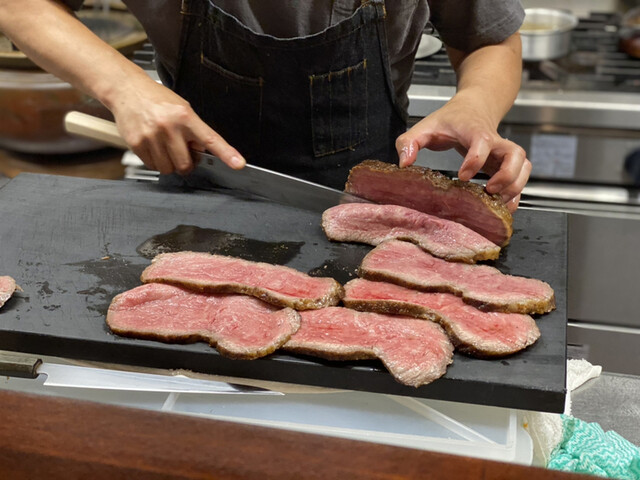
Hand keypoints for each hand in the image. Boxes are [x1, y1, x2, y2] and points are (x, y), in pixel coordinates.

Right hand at [109, 79, 245, 174]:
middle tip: (182, 151)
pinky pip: (152, 166)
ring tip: (166, 146)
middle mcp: (169, 127)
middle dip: (186, 163)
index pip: (210, 139)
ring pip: (168, 169)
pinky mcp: (137, 144)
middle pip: (185, 164)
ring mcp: (152, 137)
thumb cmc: (157, 99)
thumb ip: (194, 130)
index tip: (238, 163)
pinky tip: (154, 146)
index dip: (226, 153)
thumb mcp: (182, 108)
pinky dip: (155, 161)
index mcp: (185, 116)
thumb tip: (203, 151)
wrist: (126, 89)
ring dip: (170, 163)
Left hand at [395, 94, 530, 212]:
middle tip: (489, 190)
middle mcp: (495, 142)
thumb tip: (405, 163)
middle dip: (507, 175)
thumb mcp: (425, 126)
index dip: (475, 160)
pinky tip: (503, 206)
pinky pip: (521, 177)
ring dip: (515, 186)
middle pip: (516, 154)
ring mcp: (503, 154)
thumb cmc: (450, 120)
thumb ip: (409, 142)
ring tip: (497, 202)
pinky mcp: (506, 165)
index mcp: (475, 130)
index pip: (482, 142)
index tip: (463, 176)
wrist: (475, 107)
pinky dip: (517, 193)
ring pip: (524, 166)